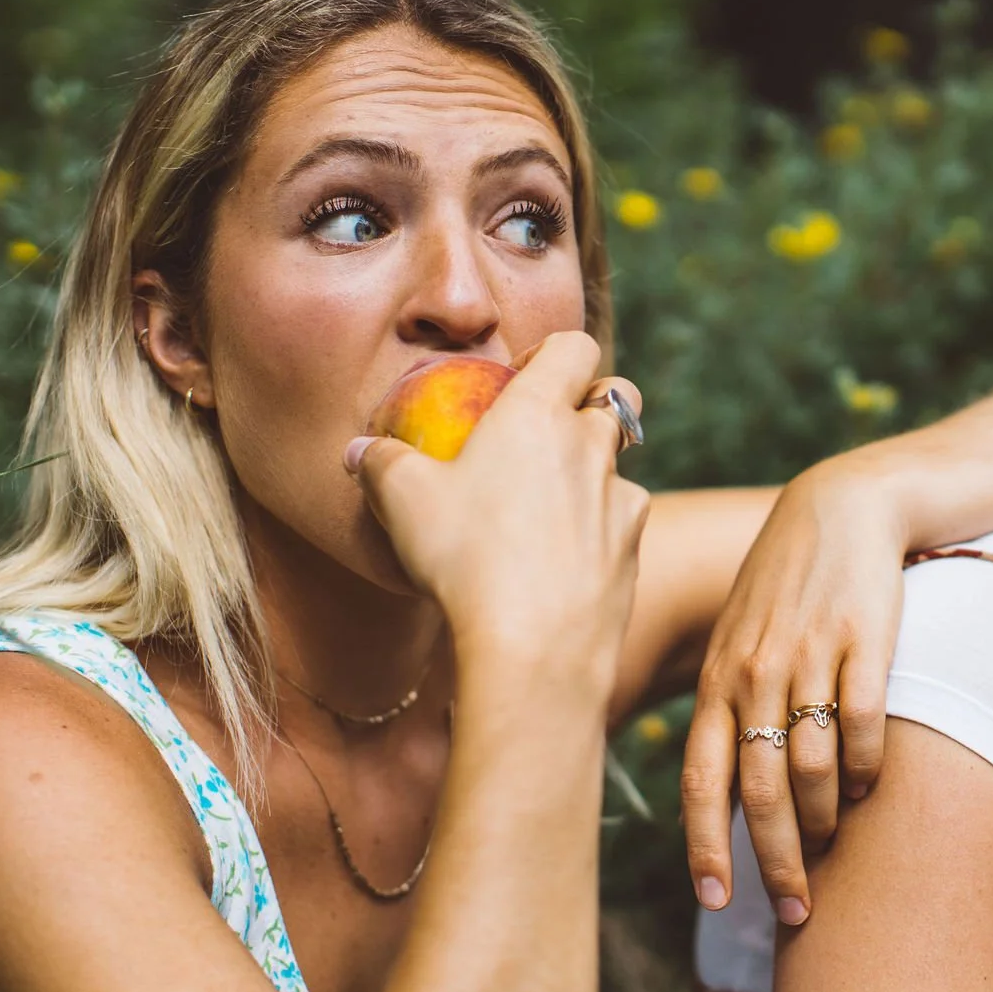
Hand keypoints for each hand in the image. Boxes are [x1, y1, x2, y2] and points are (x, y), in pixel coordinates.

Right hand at [347, 331, 649, 689]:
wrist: (534, 645)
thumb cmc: (464, 557)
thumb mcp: (401, 501)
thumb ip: (380, 463)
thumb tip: (358, 450)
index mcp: (539, 414)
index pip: (575, 346)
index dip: (553, 352)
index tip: (523, 377)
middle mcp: (592, 446)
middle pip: (615, 397)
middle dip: (590, 403)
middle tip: (548, 437)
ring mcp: (622, 499)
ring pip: (621, 466)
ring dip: (592, 474)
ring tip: (545, 512)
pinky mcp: (634, 551)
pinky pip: (622, 525)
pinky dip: (599, 532)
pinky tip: (561, 563)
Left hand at [680, 463, 904, 923]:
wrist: (843, 506)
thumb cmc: (786, 583)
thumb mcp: (739, 636)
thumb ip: (726, 704)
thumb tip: (719, 789)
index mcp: (717, 677)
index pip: (700, 777)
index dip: (704, 845)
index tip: (716, 900)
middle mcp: (754, 672)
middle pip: (758, 791)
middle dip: (775, 862)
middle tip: (796, 909)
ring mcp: (809, 657)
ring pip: (811, 768)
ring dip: (823, 823)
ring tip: (834, 849)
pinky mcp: (864, 643)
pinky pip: (864, 727)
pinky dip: (868, 771)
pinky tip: (872, 789)